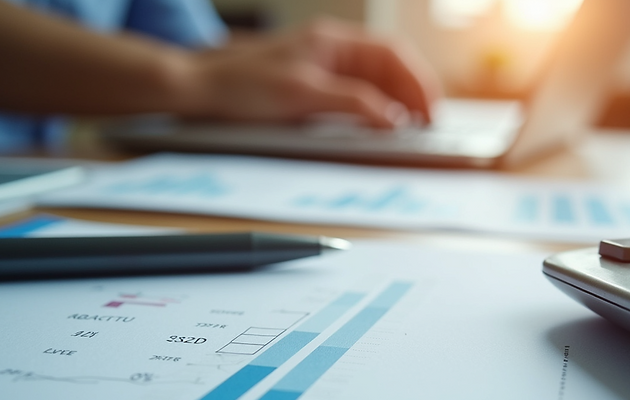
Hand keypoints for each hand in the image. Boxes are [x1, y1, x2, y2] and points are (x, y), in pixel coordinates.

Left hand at [181, 19, 440, 127]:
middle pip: (389, 67)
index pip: (392, 55)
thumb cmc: (243, 87)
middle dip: (413, 94)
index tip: (429, 111)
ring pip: (376, 82)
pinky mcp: (313, 86)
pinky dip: (375, 109)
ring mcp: (324, 67)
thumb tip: (392, 118)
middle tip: (427, 125)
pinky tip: (380, 125)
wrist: (200, 91)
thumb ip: (352, 103)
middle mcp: (332, 50)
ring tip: (411, 128)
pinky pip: (357, 94)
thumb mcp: (303, 96)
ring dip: (397, 102)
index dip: (417, 83)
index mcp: (334, 41)